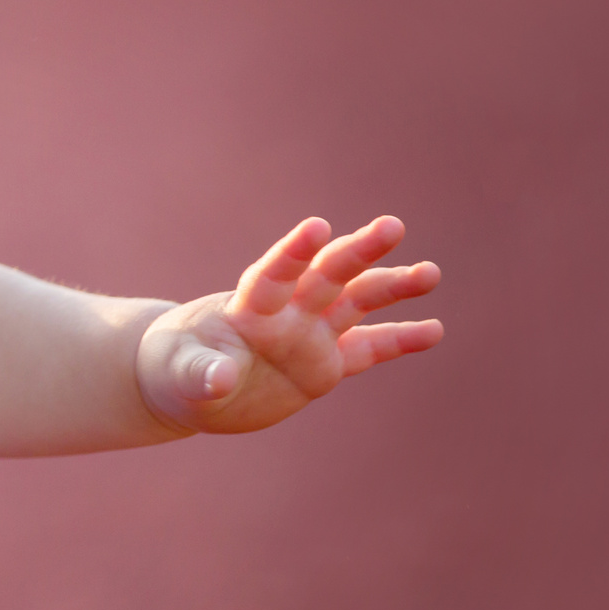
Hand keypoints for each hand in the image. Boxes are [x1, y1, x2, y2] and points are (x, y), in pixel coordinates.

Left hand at [137, 216, 441, 434]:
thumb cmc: (174, 368)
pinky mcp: (325, 365)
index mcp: (247, 306)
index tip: (318, 227)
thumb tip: (220, 376)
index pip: (274, 273)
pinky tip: (434, 329)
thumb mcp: (178, 374)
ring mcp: (309, 335)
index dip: (293, 251)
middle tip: (393, 226)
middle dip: (358, 251)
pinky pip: (369, 350)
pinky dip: (400, 340)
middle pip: (326, 274)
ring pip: (357, 303)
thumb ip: (200, 373)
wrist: (188, 383)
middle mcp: (286, 312)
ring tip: (430, 273)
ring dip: (392, 286)